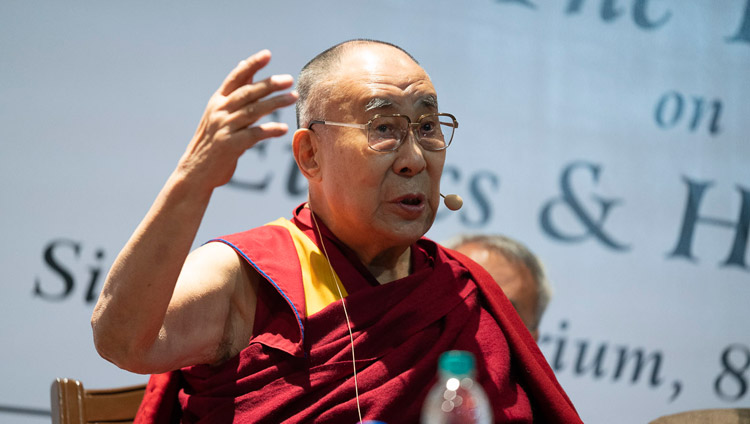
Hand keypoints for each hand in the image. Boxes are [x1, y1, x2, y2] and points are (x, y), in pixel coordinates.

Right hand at [177, 49, 297, 191]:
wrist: (195, 172)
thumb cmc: (212, 142)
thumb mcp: (220, 114)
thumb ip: (235, 94)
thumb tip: (246, 68)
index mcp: (217, 102)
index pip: (235, 78)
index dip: (251, 65)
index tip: (267, 54)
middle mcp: (219, 111)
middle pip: (247, 93)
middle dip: (269, 84)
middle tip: (288, 79)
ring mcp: (224, 128)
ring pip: (253, 111)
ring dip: (275, 103)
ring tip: (293, 97)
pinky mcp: (230, 145)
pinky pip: (254, 134)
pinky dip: (269, 130)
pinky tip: (283, 129)